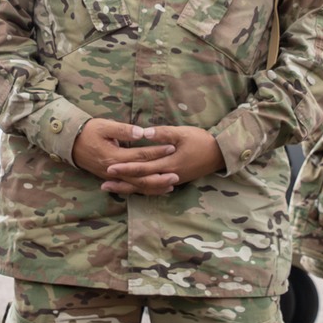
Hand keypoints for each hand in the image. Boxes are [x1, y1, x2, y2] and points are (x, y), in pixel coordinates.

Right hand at [73, 118, 176, 181]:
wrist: (69, 142)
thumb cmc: (88, 131)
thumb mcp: (104, 126)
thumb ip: (123, 130)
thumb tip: (141, 132)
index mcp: (114, 156)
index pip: (140, 155)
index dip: (157, 151)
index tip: (172, 146)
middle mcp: (114, 170)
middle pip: (141, 177)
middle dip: (159, 176)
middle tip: (177, 174)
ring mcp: (112, 176)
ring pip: (136, 186)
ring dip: (153, 186)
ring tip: (171, 185)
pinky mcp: (111, 178)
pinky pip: (130, 187)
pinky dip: (143, 189)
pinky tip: (155, 188)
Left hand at [99, 125, 224, 195]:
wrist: (219, 154)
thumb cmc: (201, 141)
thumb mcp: (182, 133)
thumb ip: (162, 134)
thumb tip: (143, 133)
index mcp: (168, 164)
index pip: (142, 168)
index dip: (125, 168)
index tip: (109, 167)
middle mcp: (168, 176)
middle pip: (140, 182)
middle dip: (122, 183)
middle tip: (103, 183)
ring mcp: (171, 180)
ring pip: (146, 188)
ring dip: (129, 188)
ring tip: (112, 189)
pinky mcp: (175, 181)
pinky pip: (154, 188)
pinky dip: (142, 189)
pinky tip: (132, 188)